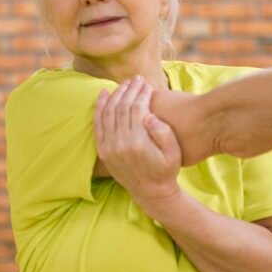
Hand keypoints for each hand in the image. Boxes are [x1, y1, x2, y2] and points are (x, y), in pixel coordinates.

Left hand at [94, 75, 182, 212]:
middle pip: (122, 107)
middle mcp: (120, 144)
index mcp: (138, 142)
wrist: (151, 193)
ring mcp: (109, 147)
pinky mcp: (103, 150)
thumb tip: (148, 114)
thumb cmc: (166, 171)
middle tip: (137, 78)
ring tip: (125, 83)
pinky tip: (104, 94)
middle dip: (130, 90)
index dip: (142, 93)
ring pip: (109, 112)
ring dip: (116, 95)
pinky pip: (98, 124)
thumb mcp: (173, 153)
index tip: (147, 84)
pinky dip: (100, 107)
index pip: (137, 108)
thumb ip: (163, 133)